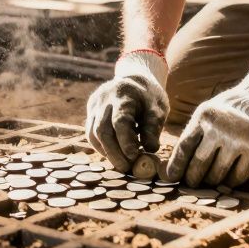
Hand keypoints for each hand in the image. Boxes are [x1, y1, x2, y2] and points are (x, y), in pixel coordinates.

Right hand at [85, 51, 168, 170]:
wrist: (134, 79)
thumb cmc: (149, 97)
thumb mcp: (158, 108)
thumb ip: (153, 127)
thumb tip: (151, 150)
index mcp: (123, 94)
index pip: (120, 121)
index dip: (125, 141)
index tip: (134, 157)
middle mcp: (104, 99)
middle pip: (102, 130)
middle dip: (114, 152)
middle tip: (127, 168)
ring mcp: (94, 105)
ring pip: (92, 133)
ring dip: (106, 152)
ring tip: (122, 163)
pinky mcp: (90, 111)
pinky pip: (90, 133)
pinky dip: (101, 146)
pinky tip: (114, 154)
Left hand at [166, 64, 248, 186]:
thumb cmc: (222, 114)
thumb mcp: (204, 115)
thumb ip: (190, 138)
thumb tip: (171, 170)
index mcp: (204, 116)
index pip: (184, 147)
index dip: (176, 166)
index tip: (172, 177)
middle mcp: (221, 127)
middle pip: (200, 163)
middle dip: (192, 178)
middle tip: (191, 182)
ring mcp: (239, 140)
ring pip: (217, 174)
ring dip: (210, 181)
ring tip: (208, 179)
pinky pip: (236, 177)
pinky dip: (229, 182)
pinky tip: (226, 178)